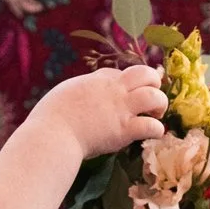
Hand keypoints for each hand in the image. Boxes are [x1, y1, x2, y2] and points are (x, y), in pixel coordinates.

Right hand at [32, 63, 168, 159]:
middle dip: (153, 83)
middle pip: (145, 73)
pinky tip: (153, 134)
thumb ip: (78, 93)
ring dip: (160, 104)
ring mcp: (120, 109)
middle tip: (149, 98)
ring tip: (155, 114)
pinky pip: (152, 126)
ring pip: (154, 96)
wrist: (52, 135)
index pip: (119, 73)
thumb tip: (79, 98)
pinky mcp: (124, 130)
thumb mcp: (63, 94)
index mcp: (96, 81)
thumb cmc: (50, 118)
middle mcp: (113, 91)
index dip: (125, 82)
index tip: (123, 94)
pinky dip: (157, 130)